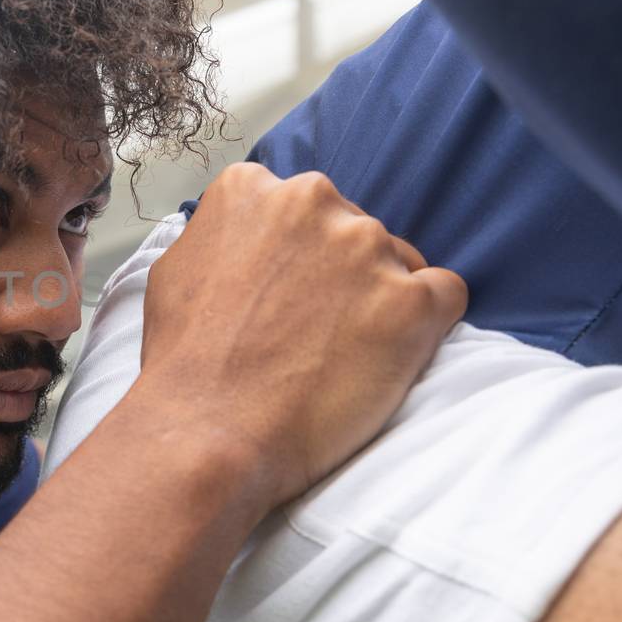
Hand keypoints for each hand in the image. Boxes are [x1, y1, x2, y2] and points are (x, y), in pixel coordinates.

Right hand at [135, 163, 465, 508]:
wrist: (207, 433)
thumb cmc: (184, 364)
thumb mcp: (176, 270)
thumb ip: (221, 235)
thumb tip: (246, 235)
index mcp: (251, 189)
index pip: (300, 204)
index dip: (297, 254)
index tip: (287, 292)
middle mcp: (311, 201)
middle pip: (352, 227)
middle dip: (341, 272)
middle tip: (313, 329)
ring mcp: (366, 247)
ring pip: (399, 259)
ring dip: (380, 299)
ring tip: (341, 354)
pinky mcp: (412, 302)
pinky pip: (446, 293)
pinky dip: (427, 323)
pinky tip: (390, 355)